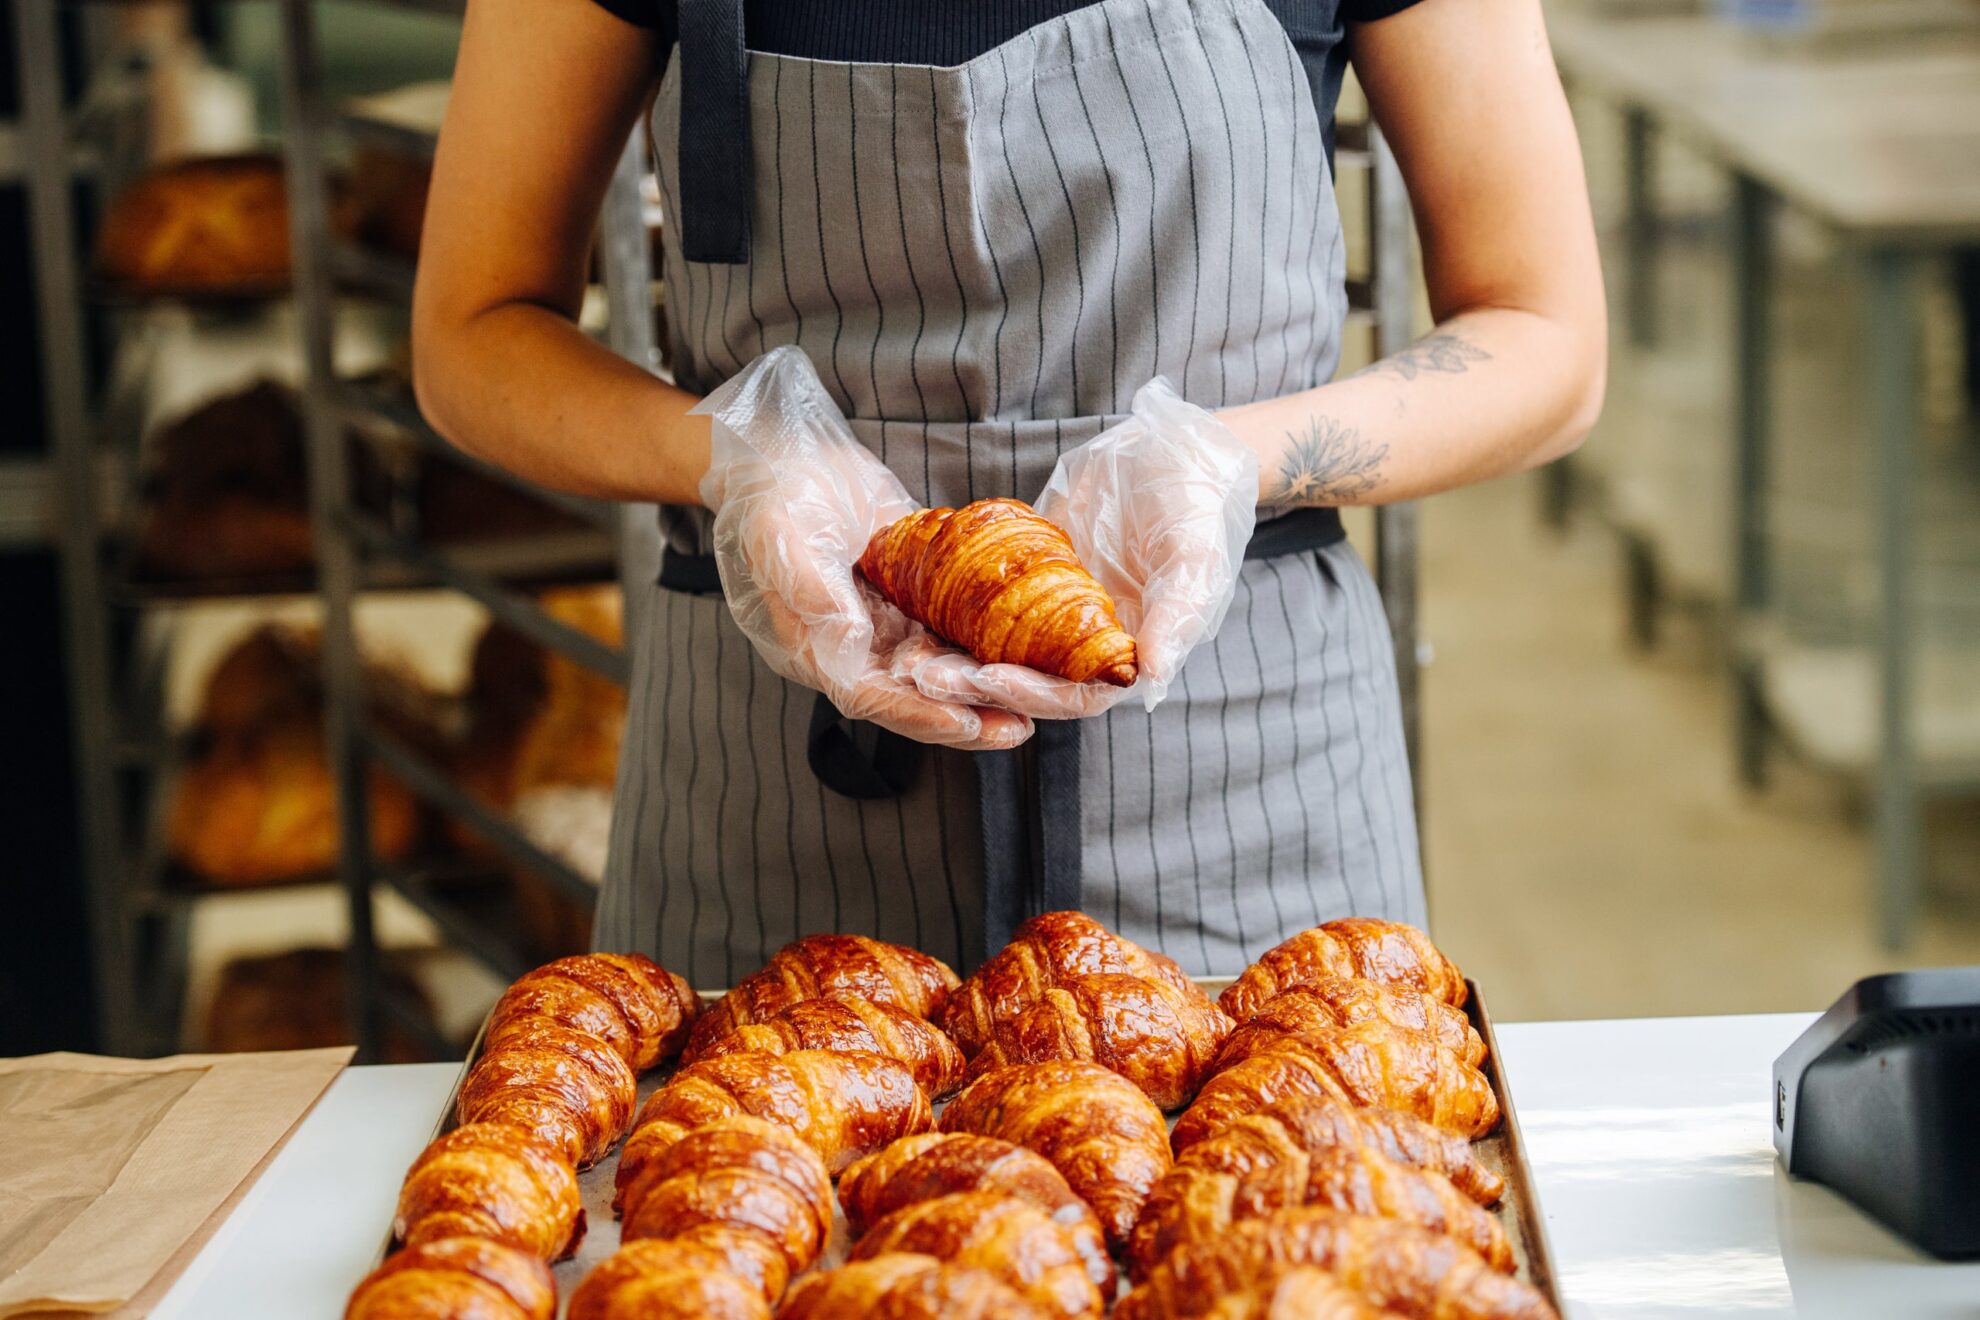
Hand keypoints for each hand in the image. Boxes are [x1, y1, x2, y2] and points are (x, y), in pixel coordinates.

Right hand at [698, 348, 1032, 750]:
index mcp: (816, 647)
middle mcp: (855, 649)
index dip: (918, 715)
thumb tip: (843, 633)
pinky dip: (984, 648)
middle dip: (964, 716)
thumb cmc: (778, 497)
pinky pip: (950, 634)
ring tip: (1034, 707)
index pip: (870, 696)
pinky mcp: (910, 602)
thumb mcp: (782, 535)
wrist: (793, 461)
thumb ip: (807, 584)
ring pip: (939, 673)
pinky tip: (1026, 655)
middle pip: (913, 697)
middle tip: (1017, 729)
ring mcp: (885, 627)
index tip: (965, 724)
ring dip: (983, 692)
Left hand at [897, 378, 1257, 717]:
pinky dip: (957, 612)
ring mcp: (1058, 612)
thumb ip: (1176, 618)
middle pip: (1029, 681)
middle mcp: (1090, 644)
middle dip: (979, 684)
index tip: (991, 679)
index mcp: (1130, 654)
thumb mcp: (1195, 560)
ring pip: (1003, 649)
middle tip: (927, 677)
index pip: (1077, 695)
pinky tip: (917, 606)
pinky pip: (990, 603)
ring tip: (913, 659)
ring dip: (960, 659)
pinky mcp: (1032, 578)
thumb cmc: (1198, 508)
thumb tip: (1153, 676)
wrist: (1177, 450)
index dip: (1035, 694)